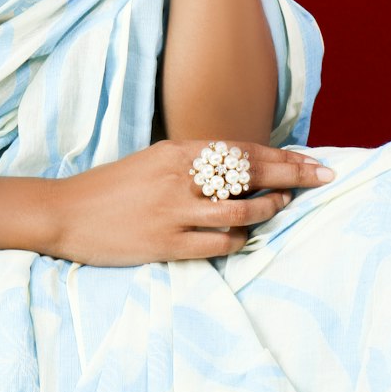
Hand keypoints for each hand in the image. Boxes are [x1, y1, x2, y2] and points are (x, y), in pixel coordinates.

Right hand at [43, 141, 333, 265]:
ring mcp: (174, 210)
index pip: (241, 150)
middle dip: (293, 174)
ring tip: (283, 207)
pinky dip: (239, 239)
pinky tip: (244, 237)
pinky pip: (219, 242)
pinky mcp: (167, 242)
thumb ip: (190, 163)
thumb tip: (236, 167)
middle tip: (324, 177)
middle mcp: (179, 176)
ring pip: (241, 208)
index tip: (311, 160)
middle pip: (250, 172)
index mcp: (176, 151)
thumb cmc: (111, 188)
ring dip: (269, 208)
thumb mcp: (152, 162)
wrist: (66, 212)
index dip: (281, 155)